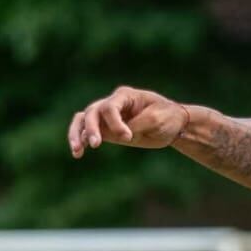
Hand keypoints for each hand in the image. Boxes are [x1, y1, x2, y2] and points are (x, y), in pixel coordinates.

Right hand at [68, 86, 190, 157]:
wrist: (173, 124)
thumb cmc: (167, 117)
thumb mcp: (157, 119)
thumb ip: (137, 124)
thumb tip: (117, 135)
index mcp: (126, 96)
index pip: (110, 107)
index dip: (115, 123)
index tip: (128, 137)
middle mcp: (112, 103)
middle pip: (93, 112)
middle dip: (92, 128)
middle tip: (96, 145)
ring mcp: (107, 116)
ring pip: (83, 119)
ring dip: (77, 134)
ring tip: (77, 151)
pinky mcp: (106, 129)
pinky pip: (86, 131)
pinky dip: (80, 140)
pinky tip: (78, 153)